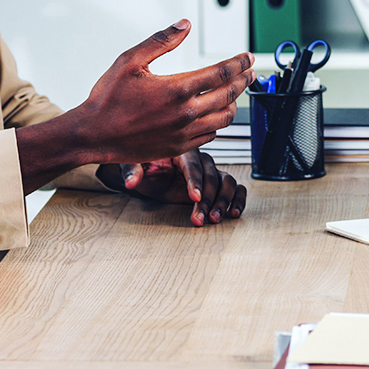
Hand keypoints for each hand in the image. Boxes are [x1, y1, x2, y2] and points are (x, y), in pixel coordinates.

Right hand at [78, 20, 253, 164]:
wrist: (92, 135)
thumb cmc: (107, 98)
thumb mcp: (130, 60)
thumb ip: (161, 41)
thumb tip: (184, 24)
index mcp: (177, 88)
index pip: (221, 73)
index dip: (239, 63)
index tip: (247, 57)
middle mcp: (185, 113)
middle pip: (229, 94)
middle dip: (244, 80)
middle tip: (250, 72)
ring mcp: (183, 133)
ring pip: (224, 118)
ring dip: (234, 103)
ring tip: (235, 92)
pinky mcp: (178, 147)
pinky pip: (210, 135)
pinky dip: (218, 123)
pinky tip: (215, 114)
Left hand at [106, 151, 247, 225]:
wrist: (150, 169)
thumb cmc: (143, 164)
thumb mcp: (134, 164)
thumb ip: (132, 171)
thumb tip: (131, 181)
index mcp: (181, 150)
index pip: (192, 164)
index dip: (194, 181)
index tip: (194, 197)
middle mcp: (199, 159)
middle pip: (211, 176)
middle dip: (207, 199)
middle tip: (200, 217)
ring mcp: (209, 171)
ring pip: (226, 181)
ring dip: (222, 201)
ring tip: (214, 219)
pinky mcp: (215, 184)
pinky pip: (234, 187)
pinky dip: (237, 198)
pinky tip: (234, 213)